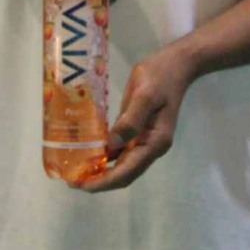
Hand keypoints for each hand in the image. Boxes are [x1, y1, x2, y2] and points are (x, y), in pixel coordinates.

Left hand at [76, 46, 195, 192]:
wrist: (176, 64)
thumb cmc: (160, 77)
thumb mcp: (144, 95)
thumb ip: (129, 121)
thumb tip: (111, 146)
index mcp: (155, 142)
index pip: (127, 171)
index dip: (104, 181)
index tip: (82, 185)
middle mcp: (151, 147)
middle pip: (124, 173)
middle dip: (100, 181)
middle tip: (73, 182)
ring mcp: (145, 140)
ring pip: (122, 164)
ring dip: (102, 171)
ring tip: (77, 172)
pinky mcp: (139, 131)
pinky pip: (121, 150)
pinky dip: (106, 156)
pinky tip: (89, 154)